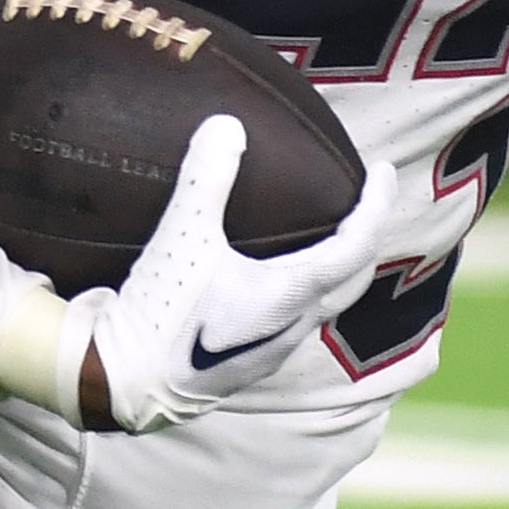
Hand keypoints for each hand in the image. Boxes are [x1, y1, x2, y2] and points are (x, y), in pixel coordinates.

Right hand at [61, 117, 396, 435]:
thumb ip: (206, 179)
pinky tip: (274, 278)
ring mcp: (274, 349)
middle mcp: (294, 325)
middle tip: (363, 203)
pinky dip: (304, 289)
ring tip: (324, 236)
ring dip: (336, 268)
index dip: (377, 205)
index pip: (357, 244)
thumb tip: (226, 124)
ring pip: (326, 303)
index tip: (384, 173)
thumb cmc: (160, 313)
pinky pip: (296, 320)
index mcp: (291, 294)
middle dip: (365, 236)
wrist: (124, 383)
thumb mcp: (181, 238)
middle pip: (353, 278)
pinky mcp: (250, 363)